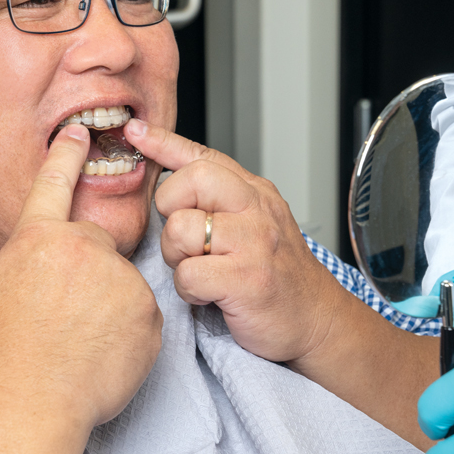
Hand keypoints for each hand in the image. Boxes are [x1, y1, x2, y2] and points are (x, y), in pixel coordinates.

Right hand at [0, 124, 162, 427]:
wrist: (26, 401)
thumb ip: (15, 269)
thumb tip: (24, 272)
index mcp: (37, 239)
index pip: (55, 183)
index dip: (67, 154)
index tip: (80, 132)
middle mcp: (82, 247)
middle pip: (95, 249)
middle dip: (86, 275)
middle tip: (65, 315)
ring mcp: (119, 277)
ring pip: (120, 285)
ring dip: (107, 307)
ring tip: (78, 343)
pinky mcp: (147, 311)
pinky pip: (141, 317)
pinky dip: (127, 335)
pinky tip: (101, 356)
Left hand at [124, 118, 341, 366]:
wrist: (317, 320)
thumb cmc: (278, 275)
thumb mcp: (255, 223)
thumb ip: (220, 199)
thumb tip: (172, 175)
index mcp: (255, 193)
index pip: (204, 156)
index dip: (164, 142)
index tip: (136, 132)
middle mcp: (257, 210)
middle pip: (189, 181)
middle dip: (170, 210)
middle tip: (186, 239)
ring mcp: (254, 243)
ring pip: (180, 230)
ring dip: (177, 257)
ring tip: (200, 270)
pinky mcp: (248, 279)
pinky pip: (188, 275)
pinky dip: (189, 291)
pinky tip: (208, 295)